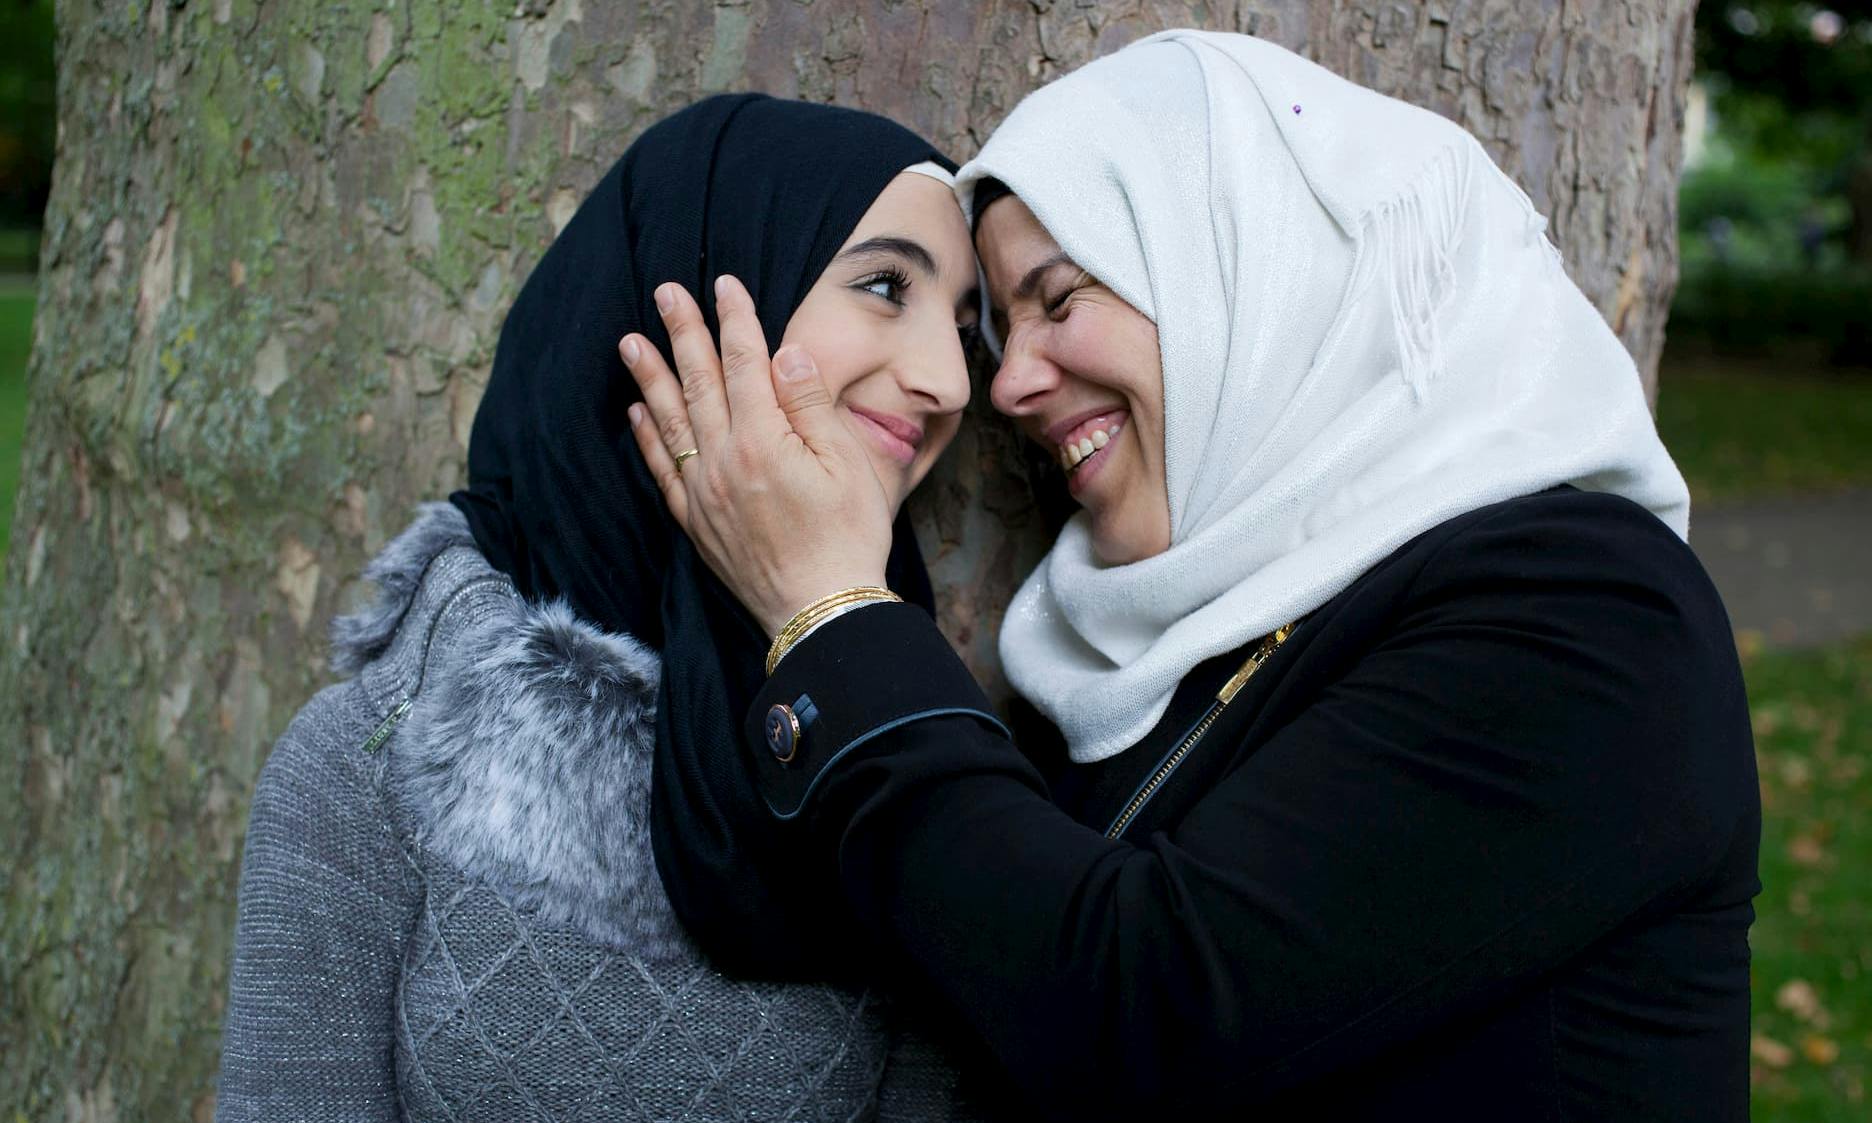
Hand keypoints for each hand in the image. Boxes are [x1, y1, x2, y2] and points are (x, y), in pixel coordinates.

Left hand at [620, 275, 895, 636]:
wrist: (823, 611)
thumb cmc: (848, 536)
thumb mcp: (847, 462)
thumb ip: (810, 404)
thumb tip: (784, 352)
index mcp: (764, 439)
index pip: (746, 362)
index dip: (735, 319)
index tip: (725, 284)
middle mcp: (723, 460)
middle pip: (699, 381)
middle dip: (682, 332)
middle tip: (665, 293)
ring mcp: (703, 493)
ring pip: (670, 420)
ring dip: (650, 376)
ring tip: (630, 341)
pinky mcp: (696, 522)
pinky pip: (662, 469)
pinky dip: (647, 436)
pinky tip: (637, 411)